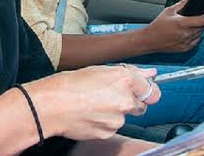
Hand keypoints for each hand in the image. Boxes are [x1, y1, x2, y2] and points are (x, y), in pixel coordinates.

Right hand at [26, 65, 160, 140]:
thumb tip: (148, 73)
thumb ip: (128, 72)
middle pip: (140, 105)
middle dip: (129, 102)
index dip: (145, 90)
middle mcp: (125, 100)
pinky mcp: (108, 133)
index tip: (140, 90)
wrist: (50, 106)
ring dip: (113, 112)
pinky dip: (103, 121)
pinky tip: (89, 113)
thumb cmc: (68, 84)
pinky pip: (111, 127)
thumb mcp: (98, 70)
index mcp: (124, 80)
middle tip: (108, 95)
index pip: (152, 90)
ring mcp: (117, 119)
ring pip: (123, 116)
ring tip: (92, 104)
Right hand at [143, 0, 203, 52]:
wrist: (150, 40)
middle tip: (192, 18)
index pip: (203, 20)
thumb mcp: (168, 11)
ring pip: (200, 34)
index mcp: (181, 23)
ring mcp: (186, 42)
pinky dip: (194, 36)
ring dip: (197, 29)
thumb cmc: (158, 26)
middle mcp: (185, 34)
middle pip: (202, 26)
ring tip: (187, 26)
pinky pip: (196, 41)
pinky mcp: (186, 49)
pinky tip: (186, 33)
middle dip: (200, 21)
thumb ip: (181, 4)